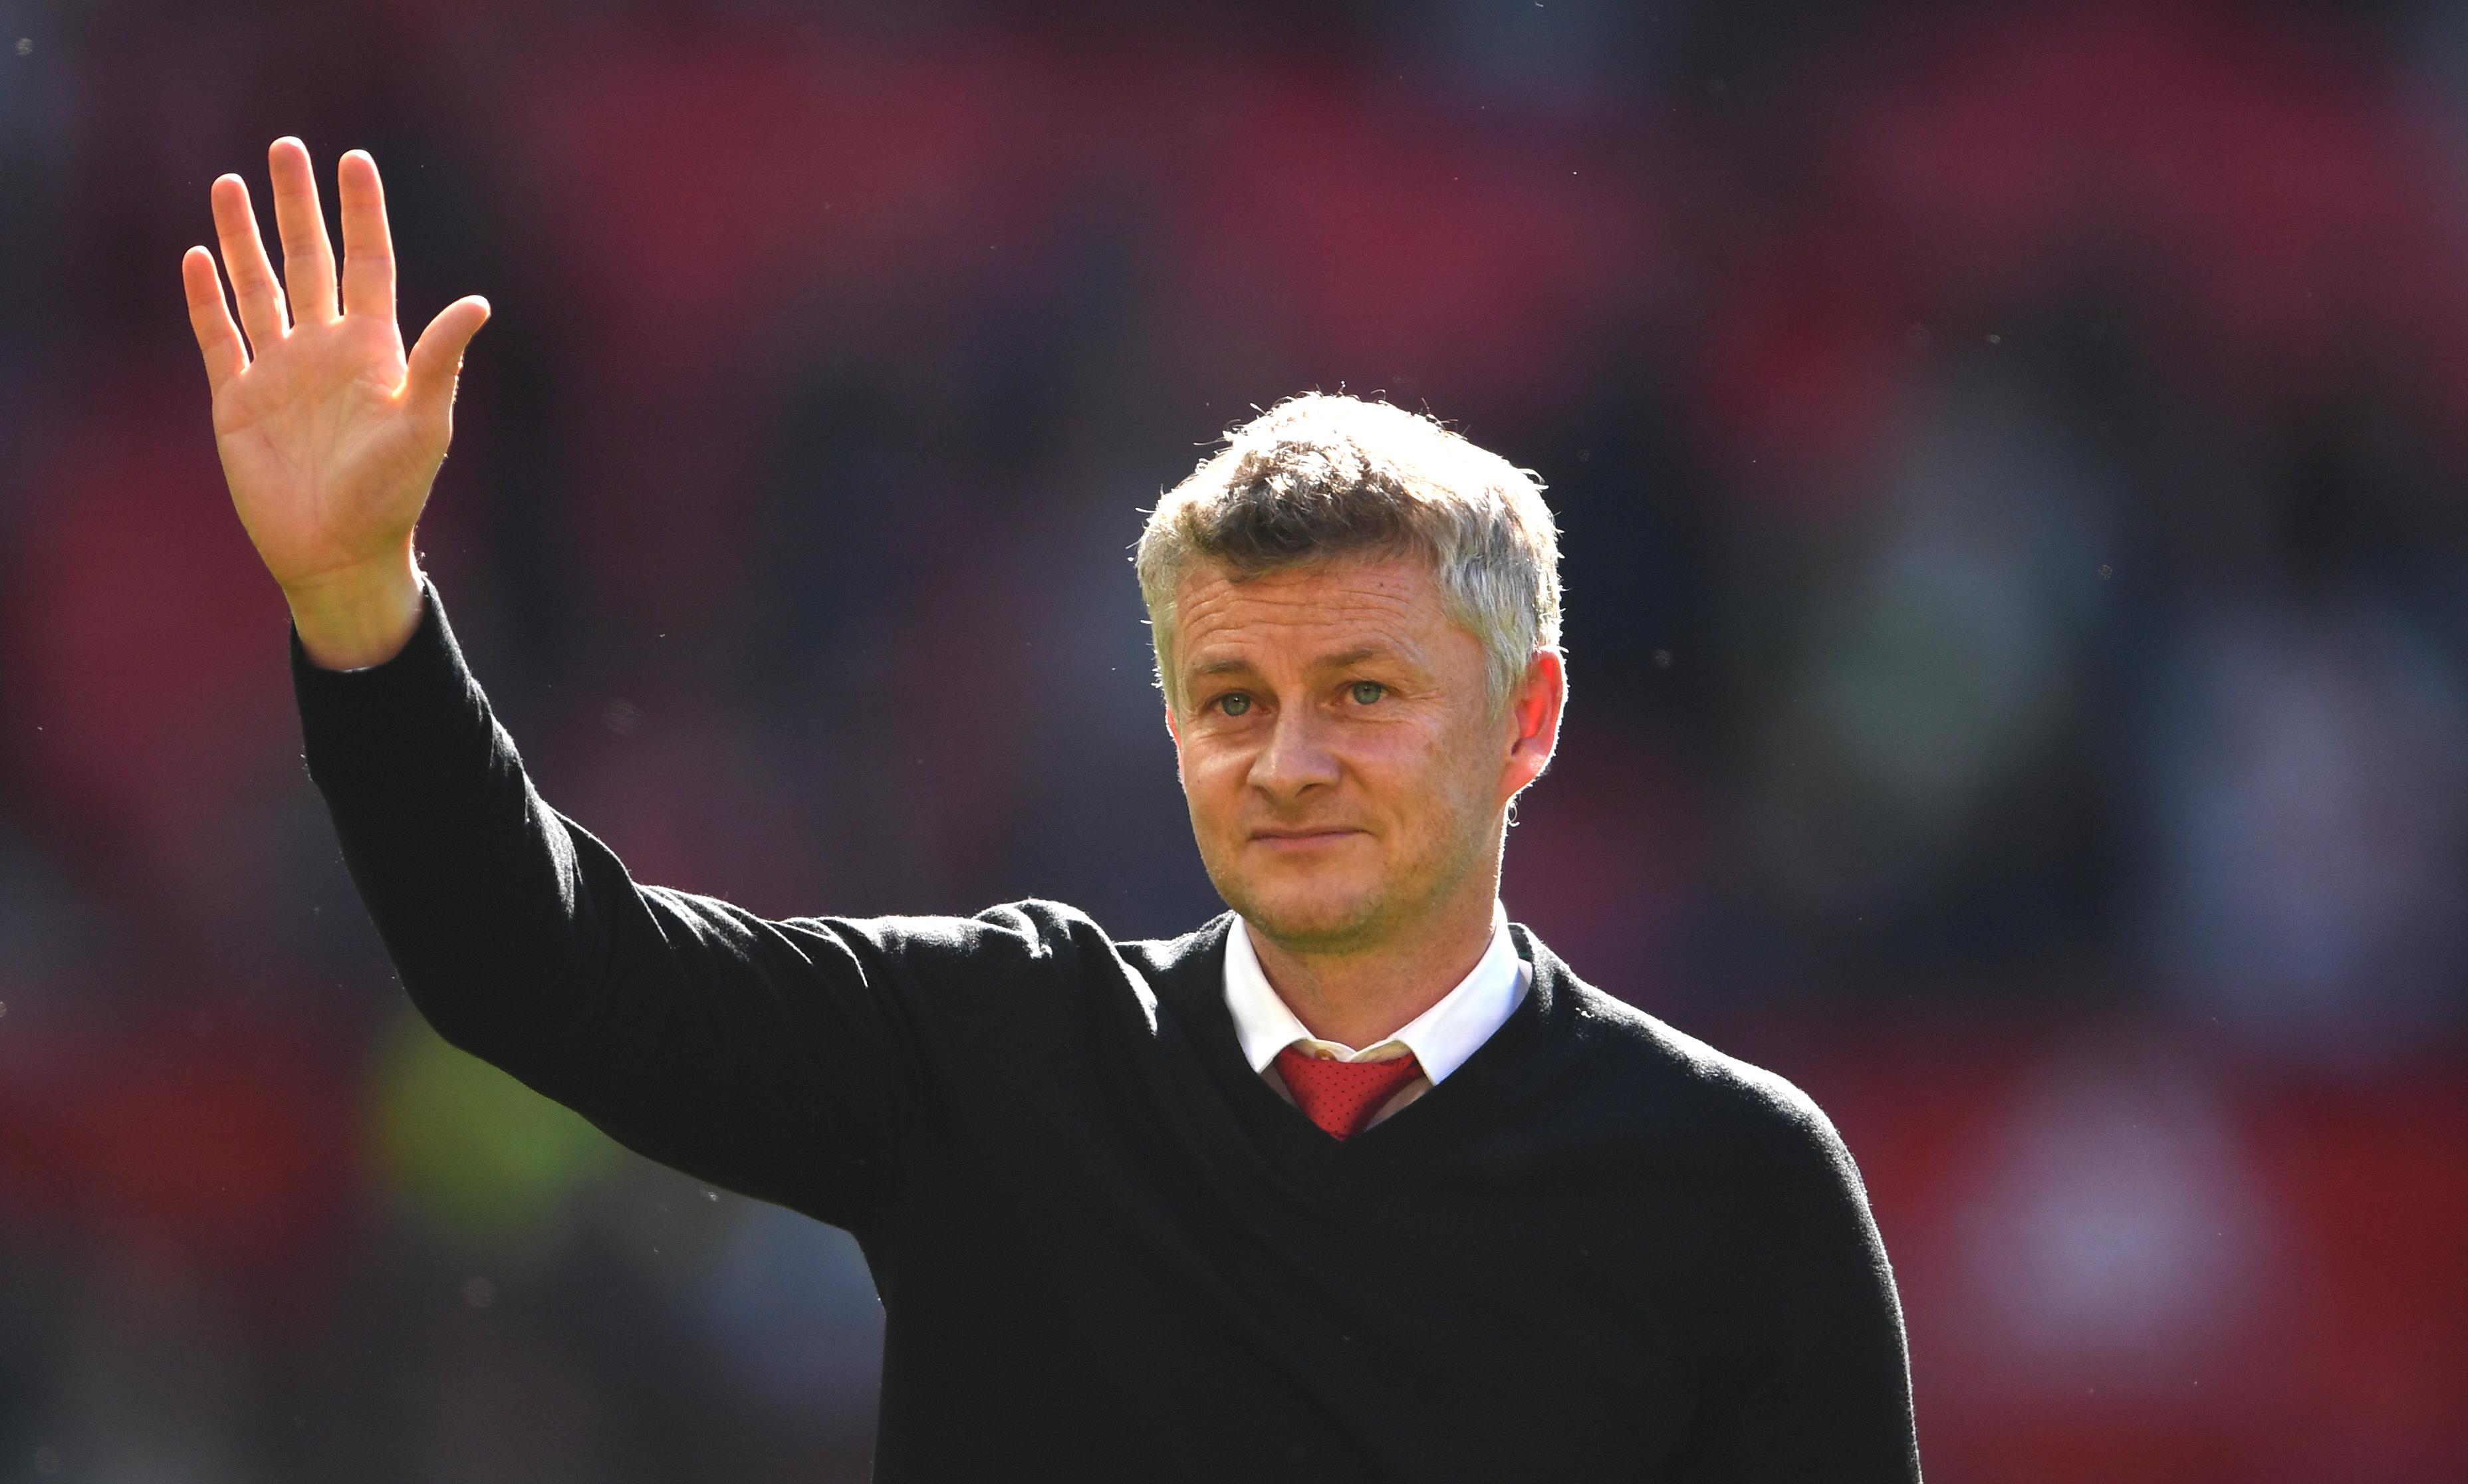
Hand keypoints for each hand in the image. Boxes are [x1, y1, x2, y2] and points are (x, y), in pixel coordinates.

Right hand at [182, 138, 488, 668]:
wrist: (338, 552)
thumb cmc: (391, 495)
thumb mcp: (423, 423)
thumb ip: (441, 361)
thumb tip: (480, 304)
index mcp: (375, 349)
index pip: (368, 262)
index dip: (361, 212)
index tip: (354, 161)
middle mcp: (326, 350)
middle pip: (310, 259)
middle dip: (297, 206)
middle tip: (287, 147)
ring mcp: (280, 371)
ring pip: (259, 287)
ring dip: (244, 238)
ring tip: (231, 182)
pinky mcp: (237, 399)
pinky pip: (220, 336)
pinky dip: (207, 299)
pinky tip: (198, 257)